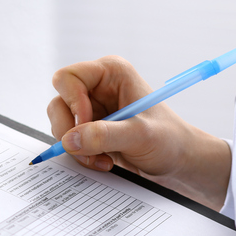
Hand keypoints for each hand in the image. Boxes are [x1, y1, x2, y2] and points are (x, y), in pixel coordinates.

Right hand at [47, 56, 230, 210]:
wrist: (177, 161)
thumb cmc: (168, 140)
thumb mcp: (140, 136)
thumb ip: (105, 136)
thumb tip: (70, 139)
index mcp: (110, 73)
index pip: (68, 78)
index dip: (72, 102)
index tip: (87, 124)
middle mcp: (96, 88)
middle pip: (58, 103)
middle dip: (70, 131)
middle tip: (91, 150)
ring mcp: (91, 110)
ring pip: (61, 125)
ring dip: (76, 147)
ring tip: (101, 159)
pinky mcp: (88, 130)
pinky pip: (68, 142)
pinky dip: (80, 155)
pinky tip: (102, 161)